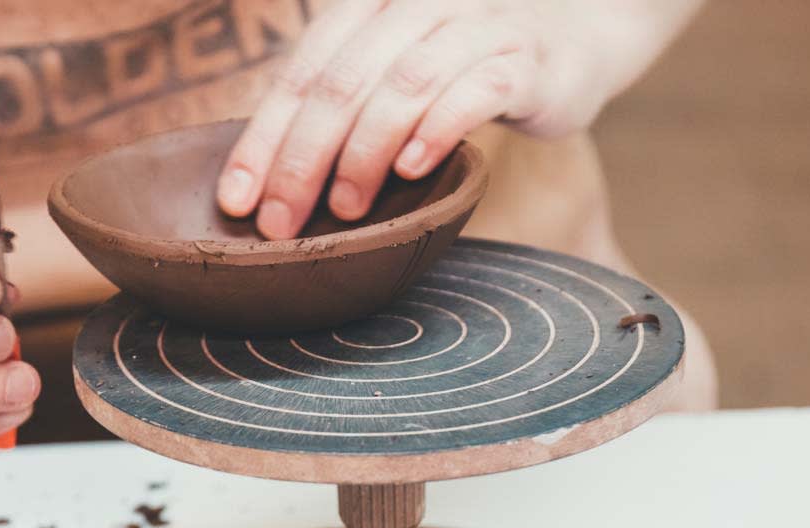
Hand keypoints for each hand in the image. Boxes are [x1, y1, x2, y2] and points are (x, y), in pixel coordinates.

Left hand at [217, 0, 672, 238]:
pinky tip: (410, 170)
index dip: (264, 138)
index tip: (237, 202)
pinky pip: (473, 92)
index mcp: (370, 5)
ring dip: (364, 153)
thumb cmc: (460, 70)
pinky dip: (436, 130)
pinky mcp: (525, 61)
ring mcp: (475, 27)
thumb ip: (339, 103)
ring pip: (403, 85)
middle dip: (303, 158)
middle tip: (281, 224)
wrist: (571, 45)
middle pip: (343, 81)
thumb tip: (262, 184)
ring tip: (344, 210)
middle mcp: (418, 5)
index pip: (302, 71)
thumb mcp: (391, 72)